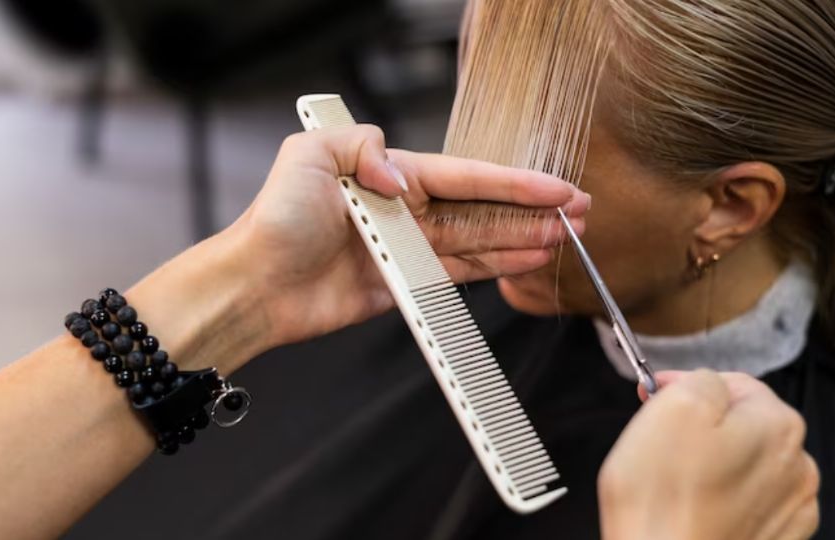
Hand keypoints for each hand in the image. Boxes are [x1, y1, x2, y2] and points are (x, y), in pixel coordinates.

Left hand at [231, 124, 590, 347]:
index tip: (558, 188)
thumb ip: (364, 147)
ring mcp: (408, 249)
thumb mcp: (310, 156)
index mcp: (391, 173)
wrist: (256, 285)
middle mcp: (405, 209)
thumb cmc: (275, 220)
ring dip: (522, 240)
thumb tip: (404, 176)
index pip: (469, 176)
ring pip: (480, 242)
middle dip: (532, 211)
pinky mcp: (404, 285)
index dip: (517, 182)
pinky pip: (459, 275)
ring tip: (564, 240)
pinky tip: (524, 263)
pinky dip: (494, 270)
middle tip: (578, 215)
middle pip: (484, 209)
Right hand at [599, 370, 819, 539]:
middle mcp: (798, 465)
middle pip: (743, 423)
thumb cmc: (663, 499)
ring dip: (713, 462)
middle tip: (658, 438)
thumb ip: (701, 379)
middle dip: (702, 424)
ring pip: (745, 463)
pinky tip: (695, 507)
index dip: (686, 385)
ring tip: (674, 478)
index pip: (732, 382)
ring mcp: (790, 509)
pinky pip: (747, 502)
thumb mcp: (673, 407)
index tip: (654, 397)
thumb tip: (708, 384)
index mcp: (778, 424)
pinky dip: (722, 498)